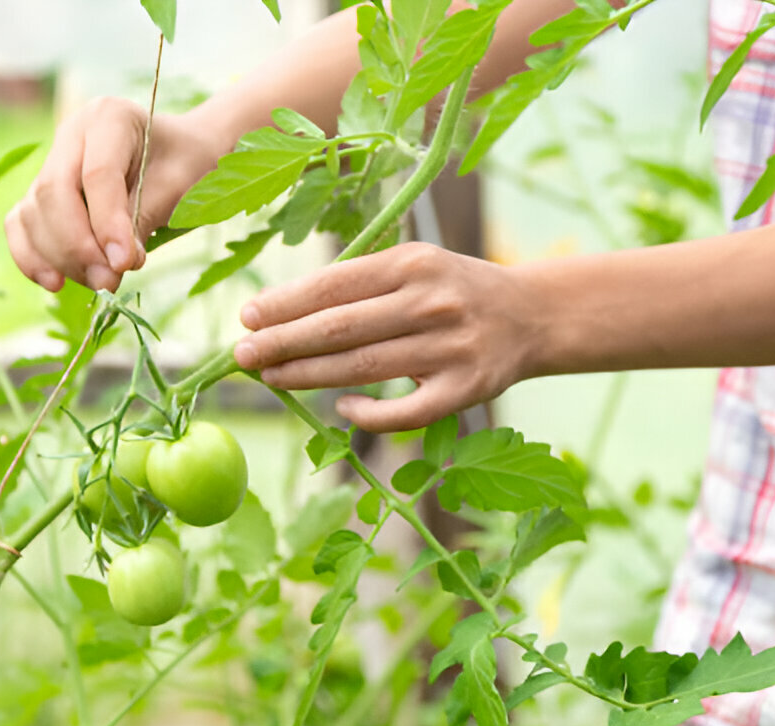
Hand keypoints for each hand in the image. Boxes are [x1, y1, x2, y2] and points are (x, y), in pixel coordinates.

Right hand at [6, 98, 224, 292]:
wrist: (180, 156)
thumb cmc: (185, 167)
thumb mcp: (178, 188)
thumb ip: (143, 219)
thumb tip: (114, 265)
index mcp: (109, 117)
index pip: (97, 174)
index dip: (107, 224)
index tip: (124, 264)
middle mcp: (72, 134)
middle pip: (55, 193)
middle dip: (78, 246)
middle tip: (109, 281)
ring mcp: (51, 162)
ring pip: (34, 212)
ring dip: (61, 257)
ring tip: (100, 283)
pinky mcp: (41, 192)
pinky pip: (22, 225)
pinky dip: (33, 256)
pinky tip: (55, 282)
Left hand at [233, 242, 533, 432]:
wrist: (531, 316)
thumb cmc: (457, 289)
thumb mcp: (417, 265)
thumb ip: (362, 282)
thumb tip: (284, 310)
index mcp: (414, 264)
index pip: (335, 285)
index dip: (286, 304)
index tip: (248, 317)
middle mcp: (432, 303)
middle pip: (340, 329)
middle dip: (283, 342)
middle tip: (242, 354)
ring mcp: (450, 350)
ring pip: (363, 368)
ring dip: (308, 375)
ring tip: (270, 377)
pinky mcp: (465, 390)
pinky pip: (405, 412)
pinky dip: (367, 413)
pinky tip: (341, 406)